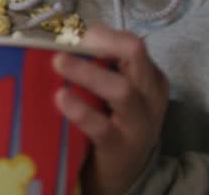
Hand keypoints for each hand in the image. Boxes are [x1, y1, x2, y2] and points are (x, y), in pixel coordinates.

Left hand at [53, 27, 168, 194]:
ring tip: (58, 63)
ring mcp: (138, 122)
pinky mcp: (121, 146)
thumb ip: (99, 68)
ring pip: (120, 89)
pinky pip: (102, 126)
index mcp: (150, 76)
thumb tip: (63, 44)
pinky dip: (80, 110)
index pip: (131, 44)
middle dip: (101, 43)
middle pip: (135, 54)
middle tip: (68, 44)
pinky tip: (61, 98)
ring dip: (87, 73)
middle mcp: (150, 95)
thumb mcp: (116, 92)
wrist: (127, 173)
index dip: (103, 36)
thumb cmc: (115, 122)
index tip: (77, 38)